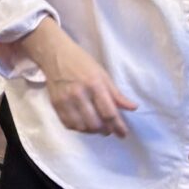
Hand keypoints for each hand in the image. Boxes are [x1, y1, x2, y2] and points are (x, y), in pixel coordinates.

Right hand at [24, 22, 137, 136]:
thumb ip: (116, 93)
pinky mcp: (55, 104)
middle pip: (95, 123)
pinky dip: (79, 128)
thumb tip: (132, 108)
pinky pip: (68, 124)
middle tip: (110, 129)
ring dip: (92, 131)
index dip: (118, 126)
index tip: (123, 134)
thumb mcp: (102, 74)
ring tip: (97, 127)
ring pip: (82, 127)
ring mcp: (65, 100)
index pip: (108, 112)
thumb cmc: (82, 62)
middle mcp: (79, 94)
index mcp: (94, 84)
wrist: (55, 54)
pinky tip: (84, 124)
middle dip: (105, 130)